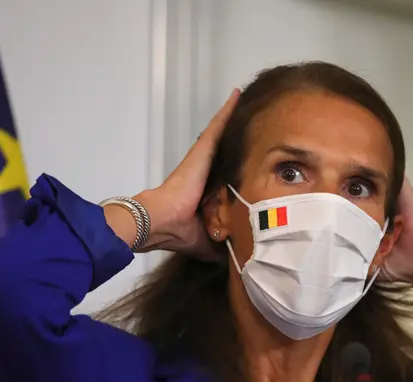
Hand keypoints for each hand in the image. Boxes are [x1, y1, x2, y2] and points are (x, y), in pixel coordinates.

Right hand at [135, 89, 239, 257]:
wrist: (160, 223)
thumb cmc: (178, 232)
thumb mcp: (208, 240)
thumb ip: (221, 244)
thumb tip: (236, 255)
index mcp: (204, 191)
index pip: (223, 174)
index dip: (233, 165)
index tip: (245, 158)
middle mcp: (203, 171)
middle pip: (223, 149)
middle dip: (235, 136)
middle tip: (252, 120)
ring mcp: (201, 158)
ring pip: (221, 133)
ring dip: (231, 118)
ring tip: (245, 101)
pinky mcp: (201, 150)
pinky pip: (218, 126)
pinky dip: (227, 111)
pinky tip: (237, 96)